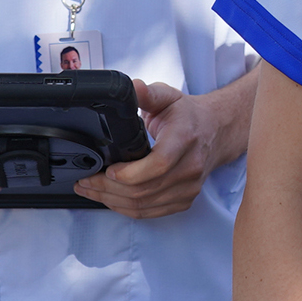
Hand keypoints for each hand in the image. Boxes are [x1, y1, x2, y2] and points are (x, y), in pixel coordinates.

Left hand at [76, 79, 215, 218]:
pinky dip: (126, 208)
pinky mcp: (184, 200)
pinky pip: (151, 212)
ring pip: (144, 205)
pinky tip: (111, 199)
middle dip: (108, 188)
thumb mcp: (168, 97)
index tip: (109, 170)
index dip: (130, 173)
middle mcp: (190, 166)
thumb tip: (132, 87)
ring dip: (112, 201)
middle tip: (85, 181)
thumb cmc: (188, 116)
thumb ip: (148, 93)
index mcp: (184, 139)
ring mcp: (189, 187)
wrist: (215, 132)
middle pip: (145, 189)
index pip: (159, 164)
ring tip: (91, 190)